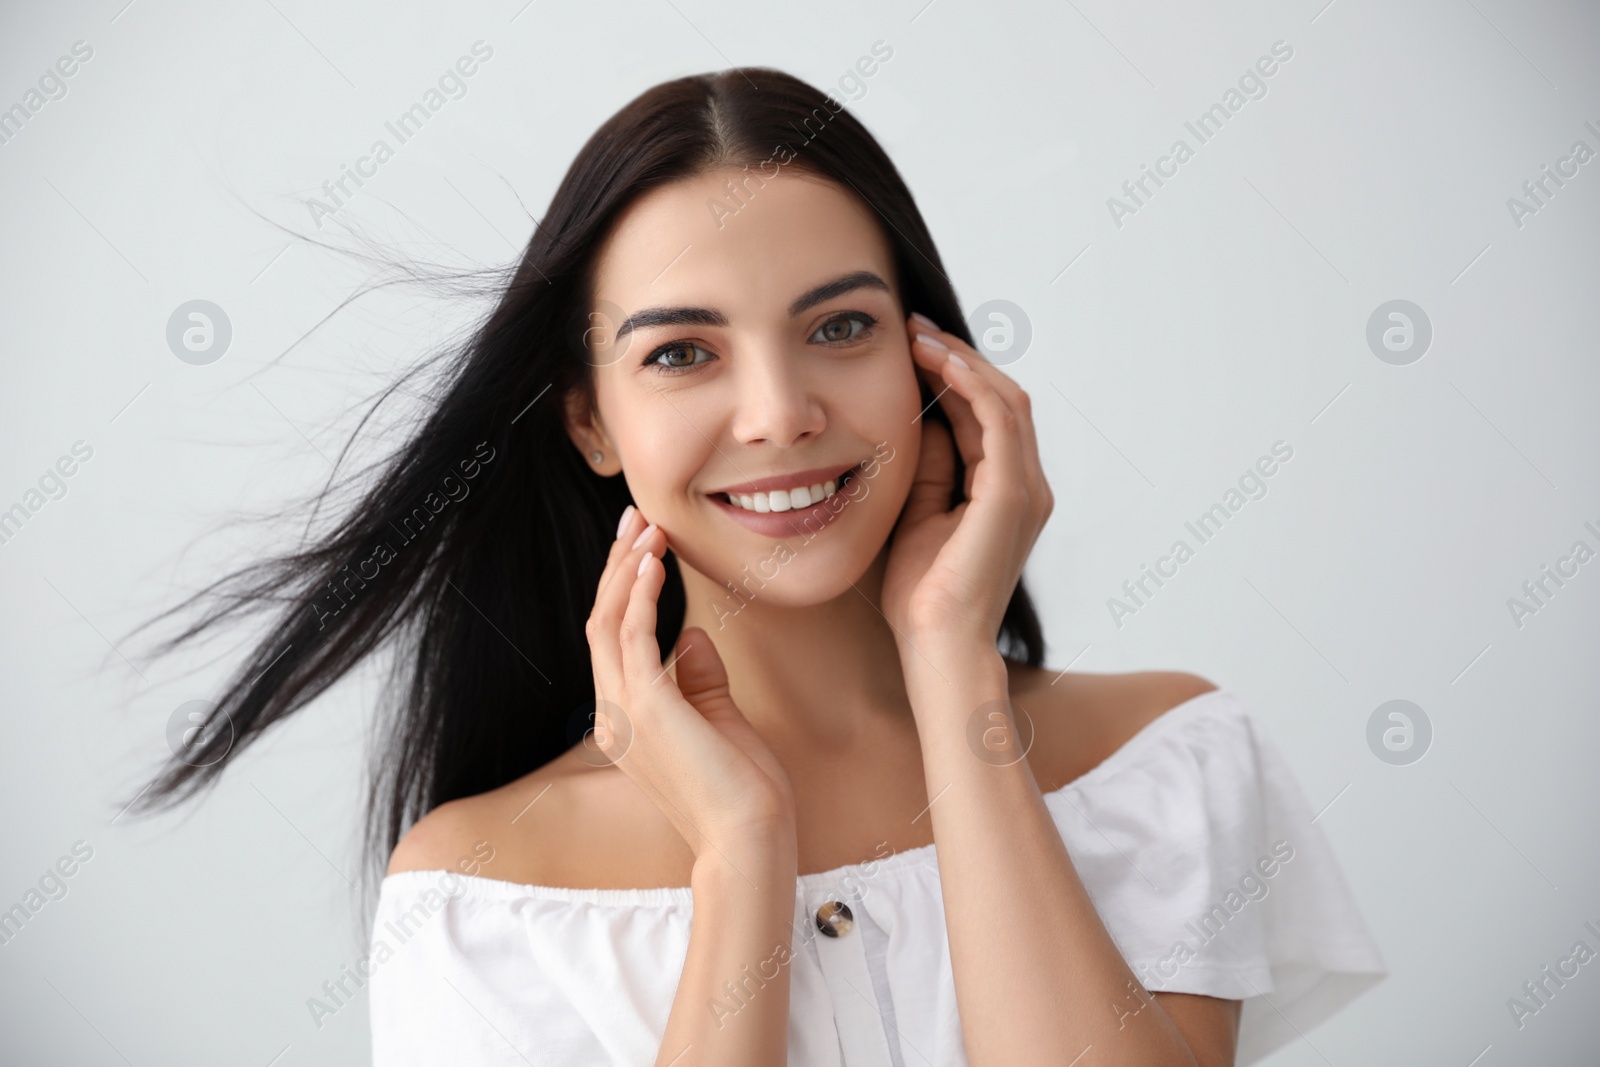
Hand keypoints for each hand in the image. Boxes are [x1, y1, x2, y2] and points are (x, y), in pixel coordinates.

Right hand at [585, 506, 796, 861]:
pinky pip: (633, 638)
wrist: (749, 837)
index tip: (641, 546)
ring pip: (607, 623)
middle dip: (617, 567)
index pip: (612, 641)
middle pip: (600, 623)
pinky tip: (657, 564)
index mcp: (625, 722)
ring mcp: (624, 715)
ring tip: (647, 529)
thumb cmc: (742, 790)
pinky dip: (641, 596)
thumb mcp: (717, 721)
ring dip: (627, 570)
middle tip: (635, 520)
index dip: (622, 589)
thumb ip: (697, 679)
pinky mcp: (647, 709)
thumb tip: (689, 637)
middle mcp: (613, 717)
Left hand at [881, 312, 1053, 647]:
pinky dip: (970, 385)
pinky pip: (999, 421)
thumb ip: (931, 467)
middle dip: (958, 357)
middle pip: (1001, 399)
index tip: (911, 347)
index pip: (985, 416)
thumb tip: (920, 418)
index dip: (951, 376)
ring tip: (919, 335)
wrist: (935, 642)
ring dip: (962, 362)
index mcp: (1007, 492)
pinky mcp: (1013, 494)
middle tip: (914, 326)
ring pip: (1005, 401)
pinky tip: (937, 363)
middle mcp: (1027, 486)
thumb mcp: (919, 512)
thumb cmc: (921, 594)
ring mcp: (1026, 489)